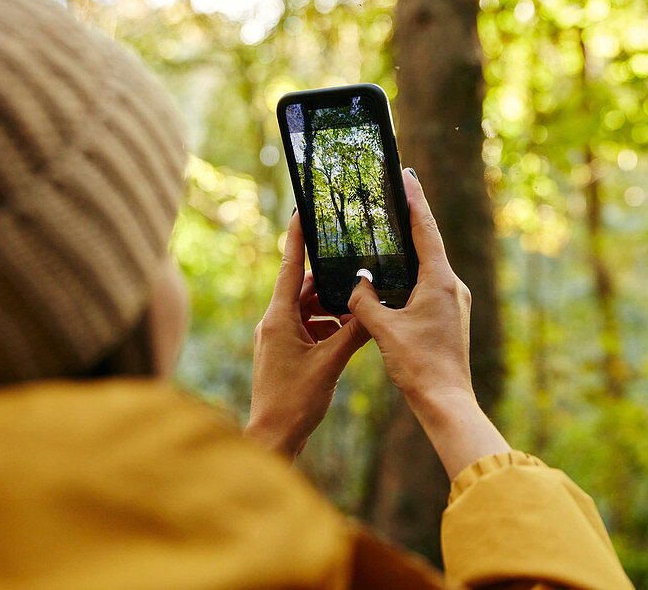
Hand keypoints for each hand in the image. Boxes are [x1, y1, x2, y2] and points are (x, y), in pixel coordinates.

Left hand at [245, 212, 370, 458]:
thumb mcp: (331, 363)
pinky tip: (349, 334)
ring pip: (308, 310)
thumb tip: (374, 308)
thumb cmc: (295, 402)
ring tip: (359, 311)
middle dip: (331, 284)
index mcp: (279, 318)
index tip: (301, 210)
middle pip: (304, 289)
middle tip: (357, 273)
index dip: (296, 237)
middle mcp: (274, 323)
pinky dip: (327, 327)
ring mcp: (277, 338)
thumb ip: (354, 333)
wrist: (273, 437)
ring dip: (332, 309)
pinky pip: (307, 328)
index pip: (290, 267)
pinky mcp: (284, 352)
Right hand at [348, 169, 509, 478]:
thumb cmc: (419, 366)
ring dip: (412, 246)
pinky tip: (397, 274)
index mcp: (439, 281)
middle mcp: (452, 286)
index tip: (406, 175)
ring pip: (429, 265)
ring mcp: (454, 301)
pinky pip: (429, 283)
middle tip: (395, 192)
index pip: (425, 230)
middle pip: (429, 243)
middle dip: (412, 218)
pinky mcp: (450, 316)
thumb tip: (353, 283)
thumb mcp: (384, 330)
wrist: (446, 402)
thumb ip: (364, 302)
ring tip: (392, 228)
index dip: (414, 201)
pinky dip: (413, 271)